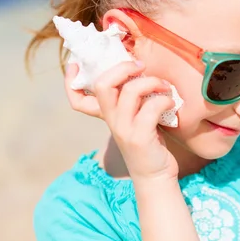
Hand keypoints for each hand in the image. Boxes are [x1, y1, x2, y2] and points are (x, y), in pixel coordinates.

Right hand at [65, 62, 178, 180]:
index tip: (76, 64)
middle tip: (142, 67)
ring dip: (152, 82)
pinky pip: (151, 108)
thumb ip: (132, 98)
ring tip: (164, 86)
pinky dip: (164, 100)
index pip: (76, 99)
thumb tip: (141, 68)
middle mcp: (111, 121)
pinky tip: (170, 103)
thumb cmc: (149, 140)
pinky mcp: (140, 138)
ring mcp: (124, 130)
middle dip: (123, 67)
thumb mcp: (134, 117)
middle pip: (103, 84)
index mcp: (107, 114)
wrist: (155, 176)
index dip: (70, 81)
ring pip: (130, 91)